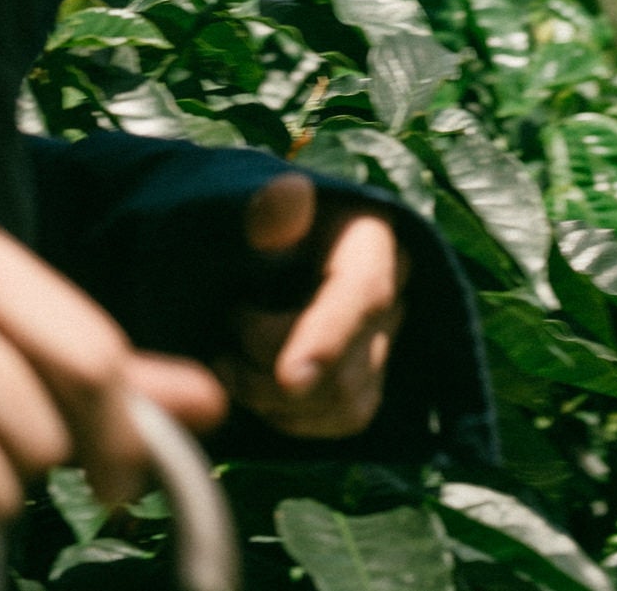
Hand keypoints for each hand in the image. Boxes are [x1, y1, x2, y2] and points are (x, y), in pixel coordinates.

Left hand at [220, 172, 408, 438]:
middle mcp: (393, 293)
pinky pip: (343, 422)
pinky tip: (251, 391)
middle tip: (222, 342)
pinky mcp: (369, 381)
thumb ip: (270, 209)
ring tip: (228, 365)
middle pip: (351, 363)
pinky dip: (291, 419)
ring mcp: (385, 343)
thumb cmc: (253, 224)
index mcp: (371, 239)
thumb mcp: (257, 208)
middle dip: (272, 369)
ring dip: (276, 400)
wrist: (256, 249)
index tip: (288, 377)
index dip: (328, 338)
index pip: (365, 295)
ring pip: (349, 403)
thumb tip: (289, 194)